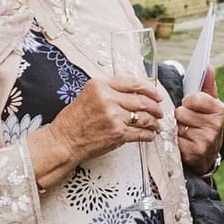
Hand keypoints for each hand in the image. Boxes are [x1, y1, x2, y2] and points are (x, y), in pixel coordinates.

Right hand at [45, 75, 165, 163]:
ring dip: (154, 122)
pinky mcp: (118, 133)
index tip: (156, 94)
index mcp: (100, 85)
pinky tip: (150, 135)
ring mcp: (114, 116)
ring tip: (156, 125)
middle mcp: (108, 98)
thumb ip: (109, 91)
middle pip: (142, 100)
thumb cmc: (72, 121)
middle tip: (160, 111)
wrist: (64, 141)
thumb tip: (132, 93)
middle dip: (155, 107)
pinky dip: (149, 135)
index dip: (149, 89)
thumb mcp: (88, 95)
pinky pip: (141, 133)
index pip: (133, 82)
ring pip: (144, 117)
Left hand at [176, 88, 223, 173]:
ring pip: (176, 126)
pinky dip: (175, 141)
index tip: (191, 106)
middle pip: (182, 112)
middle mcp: (215, 126)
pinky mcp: (194, 152)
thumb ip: (207, 84)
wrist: (208, 153)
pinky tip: (184, 142)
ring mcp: (206, 140)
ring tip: (186, 132)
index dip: (188, 101)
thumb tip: (208, 67)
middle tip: (188, 122)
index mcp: (219, 110)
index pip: (194, 98)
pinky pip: (174, 139)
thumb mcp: (209, 104)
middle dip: (181, 116)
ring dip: (177, 128)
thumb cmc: (205, 123)